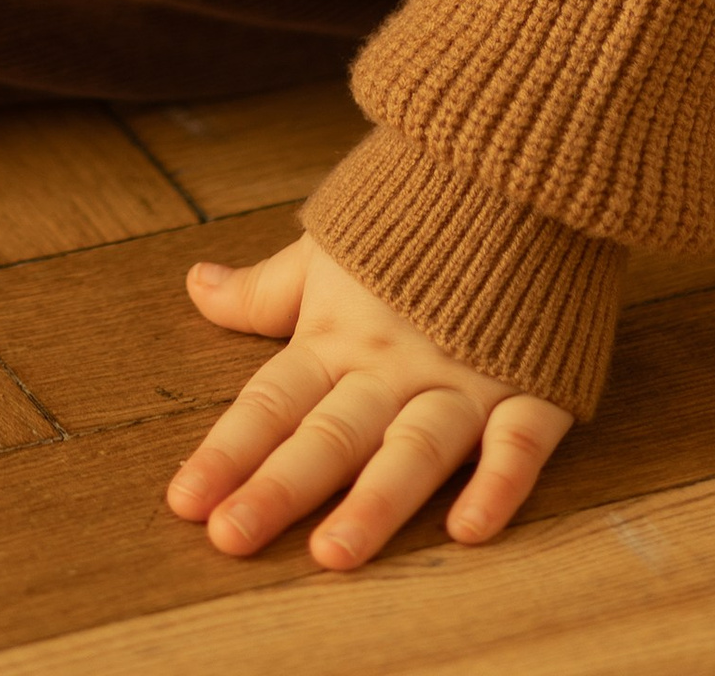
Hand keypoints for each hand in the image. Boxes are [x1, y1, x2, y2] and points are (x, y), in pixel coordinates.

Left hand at [168, 235, 572, 568]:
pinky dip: (497, 484)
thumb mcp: (326, 248)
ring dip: (374, 501)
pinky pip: (517, 442)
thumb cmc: (412, 212)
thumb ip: (264, 289)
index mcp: (337, 336)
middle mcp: (393, 366)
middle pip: (330, 435)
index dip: (227, 452)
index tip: (182, 504)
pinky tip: (468, 530)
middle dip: (279, 488)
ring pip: (414, 449)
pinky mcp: (532, 384)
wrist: (512, 162)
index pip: (272, 402)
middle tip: (229, 540)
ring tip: (333, 554)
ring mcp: (464, 378)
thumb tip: (195, 285)